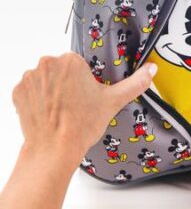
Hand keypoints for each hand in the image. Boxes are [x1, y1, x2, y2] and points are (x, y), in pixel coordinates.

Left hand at [12, 52, 156, 161]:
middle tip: (75, 102)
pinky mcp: (18, 92)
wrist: (54, 150)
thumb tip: (152, 69)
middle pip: (61, 69)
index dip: (83, 79)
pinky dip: (38, 97)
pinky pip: (31, 88)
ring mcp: (30, 78)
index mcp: (71, 61)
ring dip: (52, 89)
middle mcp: (47, 64)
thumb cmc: (82, 125)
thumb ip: (134, 83)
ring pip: (46, 77)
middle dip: (67, 82)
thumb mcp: (113, 101)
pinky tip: (47, 110)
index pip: (78, 63)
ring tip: (61, 108)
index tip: (85, 93)